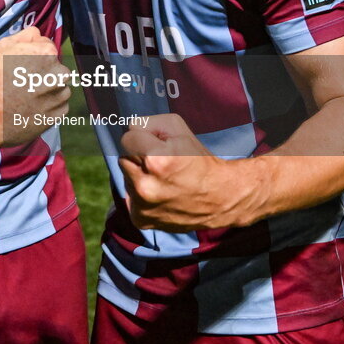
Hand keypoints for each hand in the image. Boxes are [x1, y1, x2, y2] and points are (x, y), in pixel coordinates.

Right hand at [0, 27, 72, 147]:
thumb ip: (27, 36)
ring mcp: (58, 97)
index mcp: (47, 54)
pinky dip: (49, 108)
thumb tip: (38, 36)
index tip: (25, 66)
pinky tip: (31, 108)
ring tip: (27, 97)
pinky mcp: (56, 116)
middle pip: (58, 70)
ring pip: (61, 90)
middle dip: (46, 75)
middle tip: (25, 83)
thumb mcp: (4, 46)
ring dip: (49, 92)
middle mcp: (58, 75)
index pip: (50, 49)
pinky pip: (60, 108)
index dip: (36, 56)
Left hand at [119, 113, 261, 231]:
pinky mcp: (140, 219)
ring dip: (139, 175)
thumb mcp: (178, 128)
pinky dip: (141, 194)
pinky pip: (130, 198)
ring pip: (126, 178)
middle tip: (160, 161)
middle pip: (123, 158)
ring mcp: (141, 206)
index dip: (142, 137)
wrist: (220, 198)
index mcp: (155, 160)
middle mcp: (145, 186)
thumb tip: (128, 128)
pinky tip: (161, 193)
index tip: (155, 143)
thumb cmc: (199, 159)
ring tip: (163, 179)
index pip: (126, 137)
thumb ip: (148, 123)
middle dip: (138, 156)